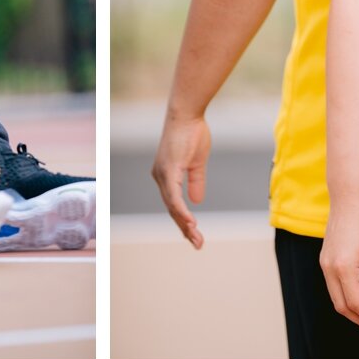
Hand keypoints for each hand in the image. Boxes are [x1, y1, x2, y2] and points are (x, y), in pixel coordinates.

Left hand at [151, 114, 210, 248]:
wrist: (187, 114)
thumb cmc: (192, 134)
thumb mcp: (197, 163)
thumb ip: (196, 182)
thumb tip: (197, 201)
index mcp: (166, 175)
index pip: (174, 204)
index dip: (184, 220)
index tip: (196, 235)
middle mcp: (160, 177)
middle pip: (171, 209)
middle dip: (185, 228)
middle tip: (198, 244)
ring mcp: (162, 174)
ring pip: (172, 206)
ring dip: (185, 224)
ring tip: (196, 238)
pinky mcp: (168, 170)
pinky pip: (173, 196)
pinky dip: (182, 211)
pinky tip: (190, 222)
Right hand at [320, 198, 358, 337]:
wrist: (346, 198)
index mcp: (343, 267)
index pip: (356, 303)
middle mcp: (329, 268)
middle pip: (341, 306)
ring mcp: (324, 263)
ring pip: (335, 298)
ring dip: (351, 312)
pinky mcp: (324, 259)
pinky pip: (332, 287)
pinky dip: (344, 299)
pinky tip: (357, 301)